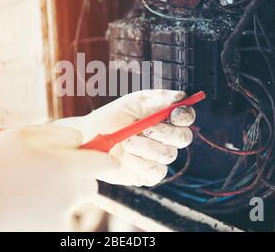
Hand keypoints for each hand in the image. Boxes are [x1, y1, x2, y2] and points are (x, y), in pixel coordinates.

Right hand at [0, 125, 116, 230]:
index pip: (107, 163)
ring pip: (72, 201)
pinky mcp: (51, 232)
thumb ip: (61, 135)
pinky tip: (23, 206)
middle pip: (90, 183)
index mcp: (69, 166)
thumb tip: (84, 139)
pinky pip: (57, 217)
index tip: (100, 157)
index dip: (105, 158)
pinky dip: (46, 212)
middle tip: (48, 171)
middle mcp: (71, 194)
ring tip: (28, 189)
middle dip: (77, 176)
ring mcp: (61, 217)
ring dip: (60, 194)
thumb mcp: (24, 135)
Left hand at [54, 89, 195, 186]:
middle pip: (183, 138)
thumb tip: (180, 98)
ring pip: (168, 155)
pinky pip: (155, 172)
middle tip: (146, 128)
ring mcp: (158, 159)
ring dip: (145, 147)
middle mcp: (166, 139)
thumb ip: (155, 99)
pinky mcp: (148, 176)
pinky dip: (139, 163)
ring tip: (125, 141)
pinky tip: (125, 158)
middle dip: (166, 133)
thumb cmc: (111, 118)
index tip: (174, 114)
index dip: (184, 115)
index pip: (185, 117)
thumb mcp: (131, 103)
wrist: (89, 139)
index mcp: (165, 119)